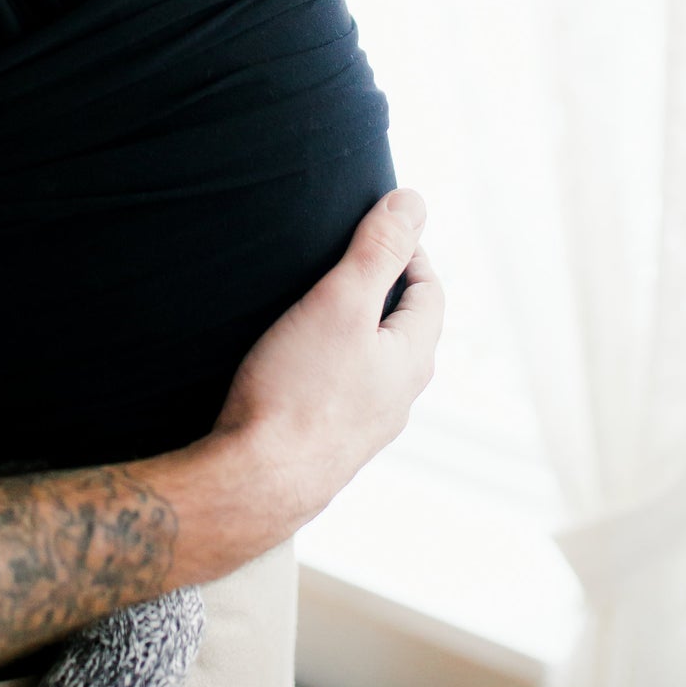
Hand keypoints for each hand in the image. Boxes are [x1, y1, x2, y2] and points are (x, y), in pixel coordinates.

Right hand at [210, 191, 441, 536]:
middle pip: (406, 328)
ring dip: (355, 329)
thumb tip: (414, 202)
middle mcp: (398, 397)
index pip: (430, 292)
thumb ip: (377, 251)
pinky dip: (331, 364)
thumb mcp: (341, 303)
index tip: (375, 227)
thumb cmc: (298, 391)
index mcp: (411, 359)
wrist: (255, 484)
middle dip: (383, 288)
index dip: (409, 252)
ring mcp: (364, 426)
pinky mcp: (328, 445)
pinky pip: (342, 391)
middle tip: (345, 258)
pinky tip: (295, 363)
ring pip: (374, 363)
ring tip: (317, 304)